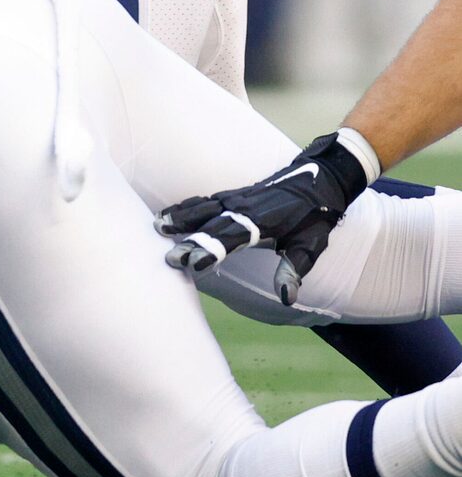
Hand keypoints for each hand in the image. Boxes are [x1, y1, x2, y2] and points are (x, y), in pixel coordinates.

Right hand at [156, 131, 372, 305]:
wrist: (318, 180)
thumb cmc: (314, 217)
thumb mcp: (311, 246)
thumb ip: (294, 270)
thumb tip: (285, 297)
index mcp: (263, 221)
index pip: (232, 237)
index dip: (213, 250)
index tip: (194, 263)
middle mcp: (244, 207)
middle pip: (211, 225)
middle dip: (189, 241)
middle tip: (168, 257)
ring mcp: (236, 198)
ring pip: (203, 207)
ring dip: (180, 217)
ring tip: (157, 227)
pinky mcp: (232, 194)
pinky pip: (204, 200)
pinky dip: (185, 206)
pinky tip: (169, 213)